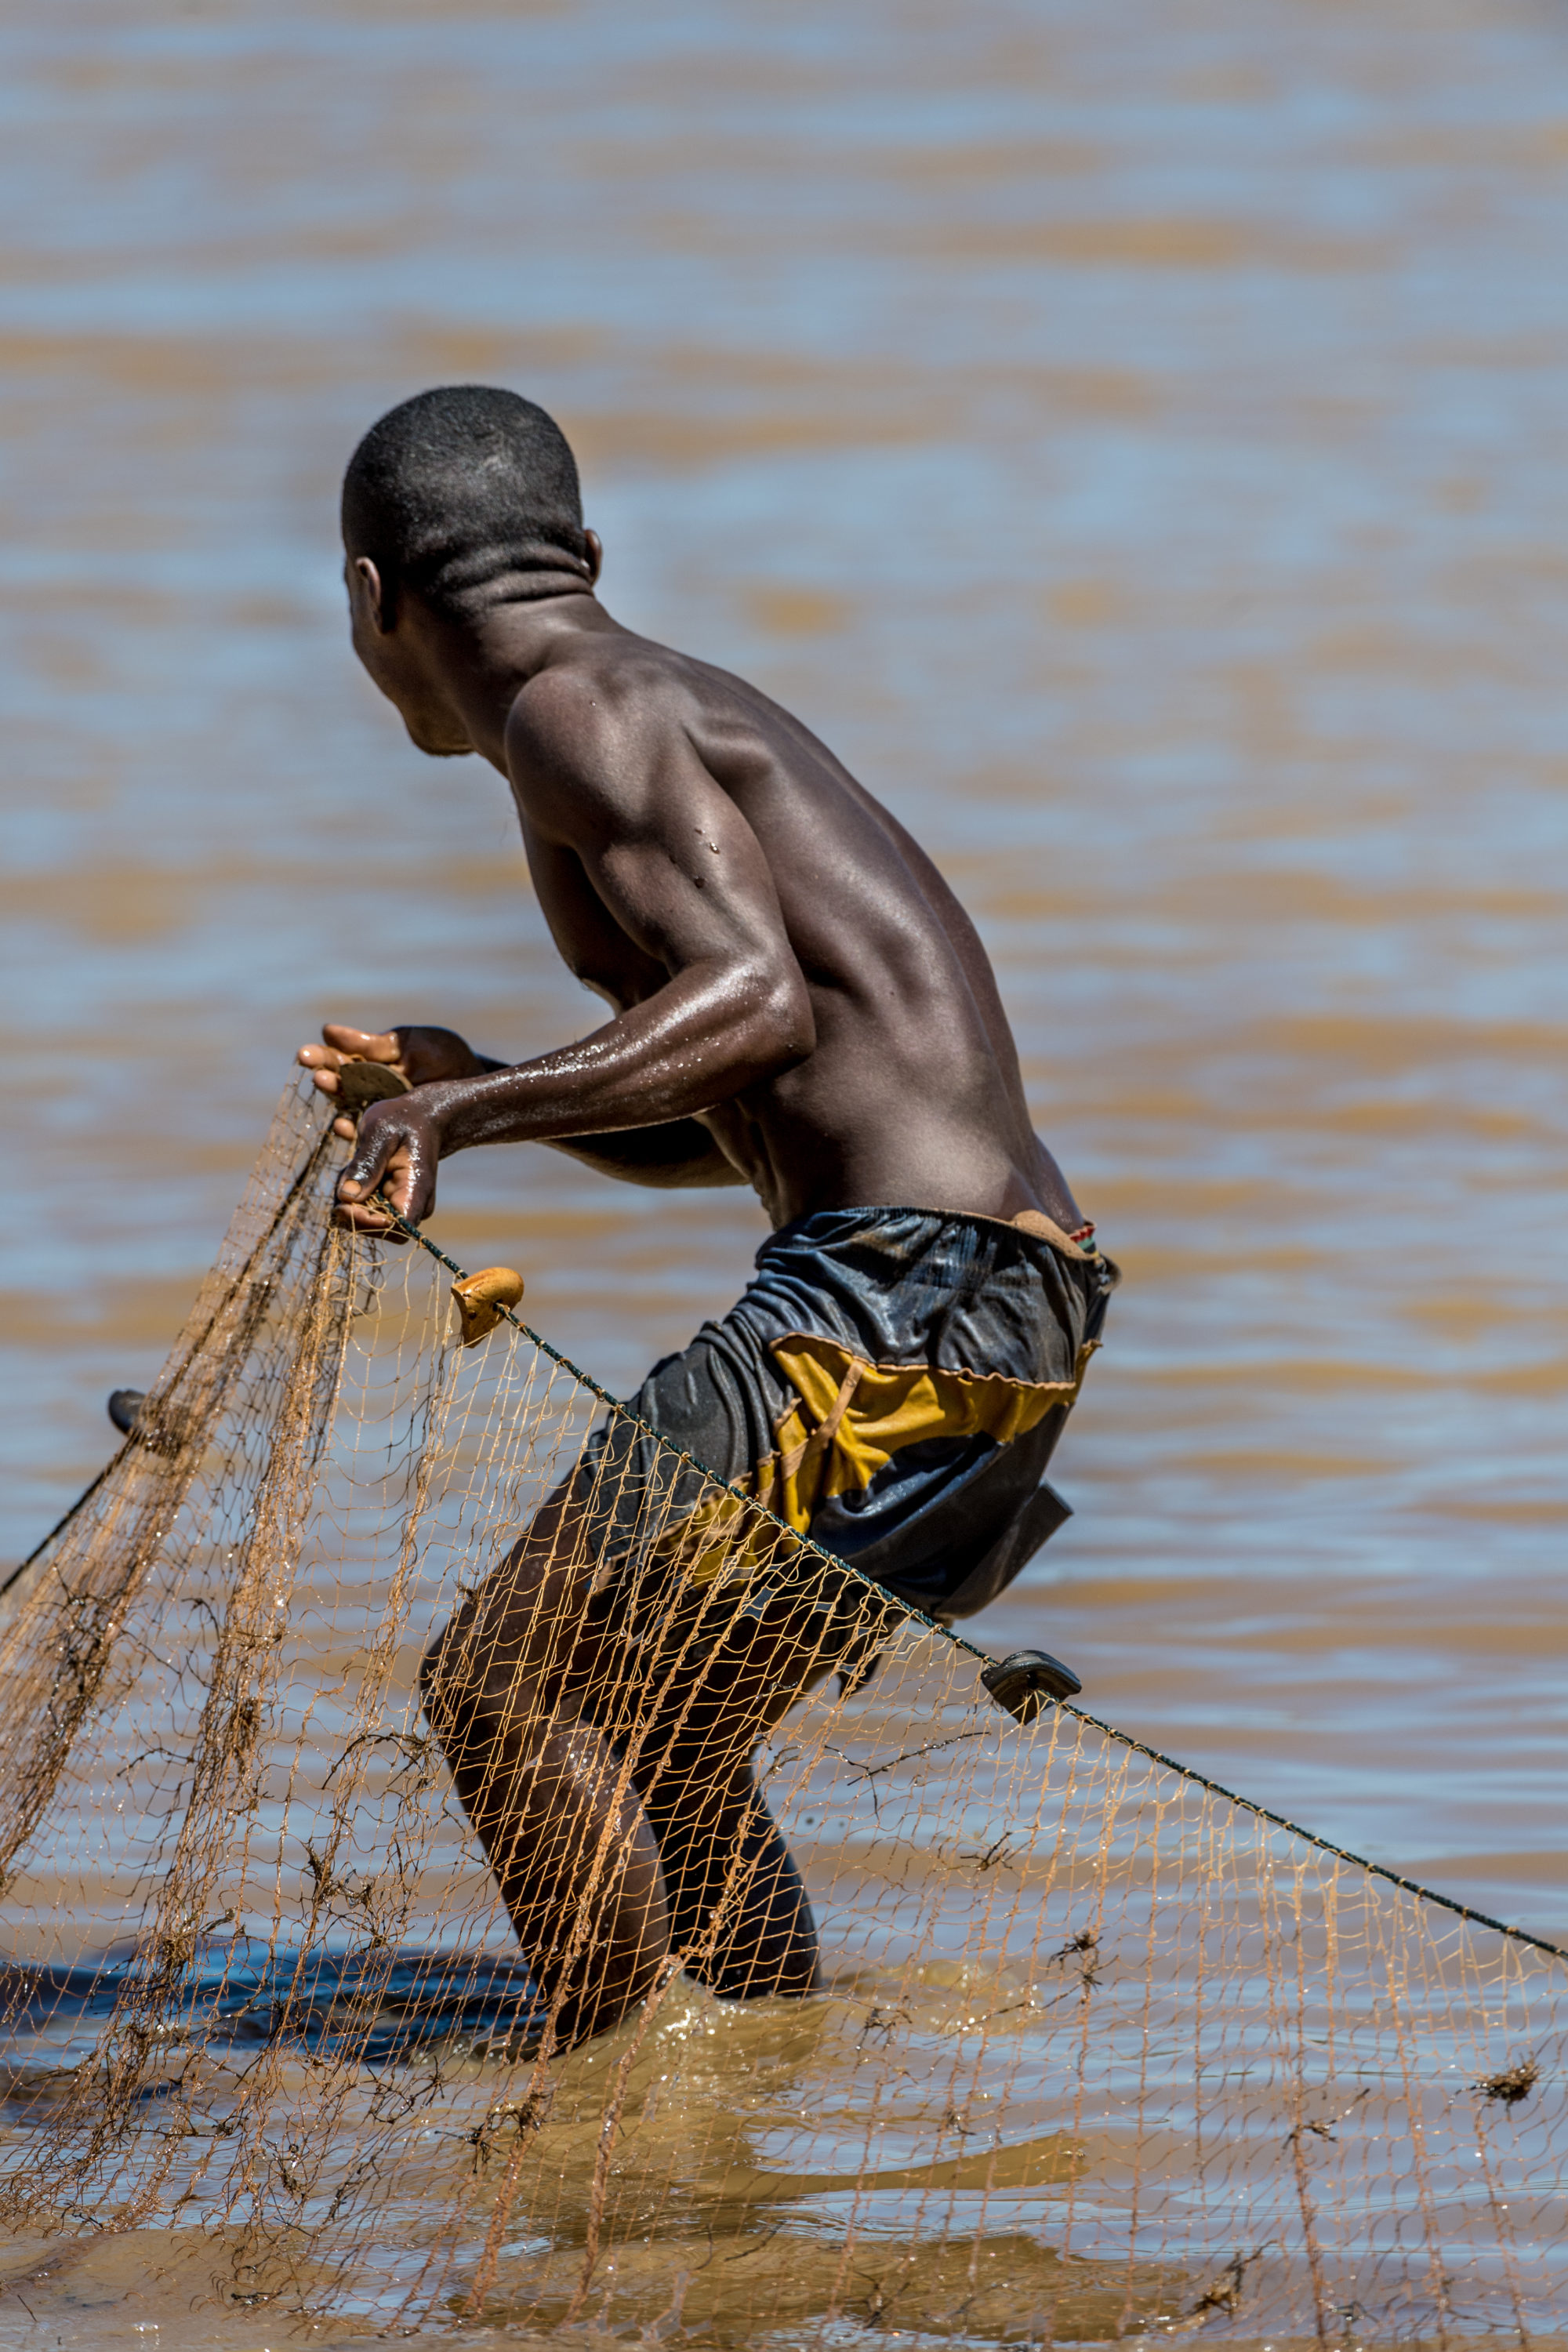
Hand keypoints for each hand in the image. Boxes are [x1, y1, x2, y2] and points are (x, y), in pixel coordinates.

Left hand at [296, 1023, 484, 1236]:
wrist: (422, 1115)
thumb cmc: (404, 1118)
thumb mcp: (381, 1131)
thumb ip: (366, 1164)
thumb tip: (346, 1198)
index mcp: (417, 1191)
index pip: (396, 1228)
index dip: (366, 1222)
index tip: (344, 1201)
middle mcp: (413, 1206)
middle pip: (375, 1228)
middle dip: (352, 1206)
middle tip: (346, 1172)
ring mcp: (402, 1206)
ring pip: (365, 1219)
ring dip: (349, 1197)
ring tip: (354, 1164)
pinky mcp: (389, 1202)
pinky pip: (363, 1208)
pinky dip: (351, 1192)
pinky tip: (357, 1168)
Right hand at [296, 1024, 485, 1139]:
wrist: (473, 1078)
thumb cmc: (441, 1055)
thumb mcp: (406, 1043)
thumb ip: (371, 1044)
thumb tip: (327, 1030)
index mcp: (368, 1062)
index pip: (337, 1059)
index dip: (320, 1057)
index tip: (304, 1053)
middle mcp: (367, 1087)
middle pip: (338, 1084)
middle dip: (324, 1076)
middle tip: (315, 1072)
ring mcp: (378, 1109)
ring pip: (348, 1108)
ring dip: (335, 1100)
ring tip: (326, 1086)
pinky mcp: (391, 1131)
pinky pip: (368, 1134)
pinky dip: (354, 1130)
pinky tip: (343, 1123)